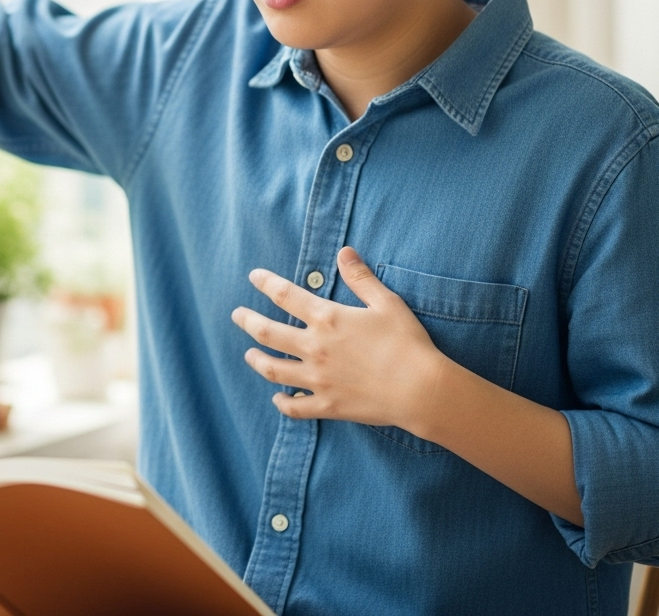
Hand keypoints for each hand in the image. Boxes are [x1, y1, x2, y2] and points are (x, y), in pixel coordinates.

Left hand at [231, 247, 444, 430]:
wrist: (421, 389)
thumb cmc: (406, 342)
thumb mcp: (386, 302)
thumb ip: (360, 277)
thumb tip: (344, 251)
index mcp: (327, 318)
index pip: (284, 295)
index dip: (265, 283)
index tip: (253, 276)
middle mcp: (314, 347)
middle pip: (268, 332)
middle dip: (248, 321)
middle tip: (236, 315)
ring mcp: (317, 378)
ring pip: (273, 369)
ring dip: (257, 360)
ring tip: (249, 354)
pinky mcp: (327, 405)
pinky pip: (295, 406)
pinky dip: (282, 402)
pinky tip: (277, 397)